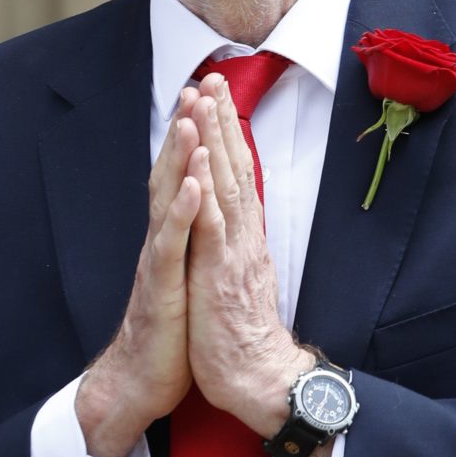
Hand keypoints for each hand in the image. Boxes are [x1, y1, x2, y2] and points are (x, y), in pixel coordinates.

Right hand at [74, 88, 201, 456]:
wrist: (139, 382)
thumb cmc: (167, 329)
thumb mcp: (184, 275)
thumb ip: (189, 238)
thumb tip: (201, 207)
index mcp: (171, 236)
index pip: (181, 174)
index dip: (193, 135)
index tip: (206, 95)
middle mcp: (160, 241)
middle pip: (170, 173)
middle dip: (184, 128)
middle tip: (195, 85)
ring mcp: (157, 262)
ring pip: (166, 199)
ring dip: (179, 158)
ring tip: (190, 118)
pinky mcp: (159, 290)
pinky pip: (171, 245)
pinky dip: (181, 213)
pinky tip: (191, 186)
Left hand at [185, 74, 310, 435]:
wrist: (259, 379)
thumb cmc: (243, 335)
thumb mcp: (240, 278)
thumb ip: (237, 244)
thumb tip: (236, 218)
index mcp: (244, 237)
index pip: (238, 174)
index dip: (227, 134)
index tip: (218, 97)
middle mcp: (242, 235)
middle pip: (234, 167)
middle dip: (221, 120)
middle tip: (213, 78)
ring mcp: (232, 252)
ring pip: (223, 186)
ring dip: (213, 141)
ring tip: (205, 101)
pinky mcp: (219, 274)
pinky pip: (210, 227)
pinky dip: (203, 192)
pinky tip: (196, 163)